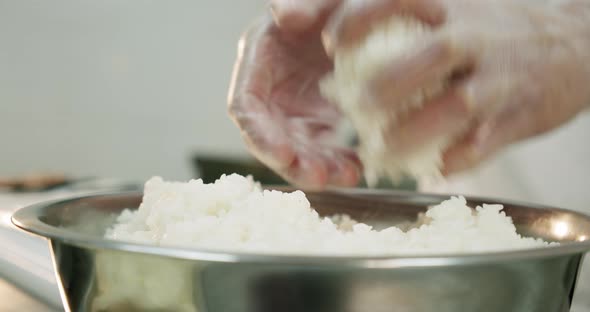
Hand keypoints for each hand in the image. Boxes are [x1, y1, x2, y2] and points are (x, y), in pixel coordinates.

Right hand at [227, 0, 361, 188]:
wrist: (359, 18)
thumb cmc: (334, 5)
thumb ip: (301, 1)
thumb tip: (281, 13)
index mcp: (260, 58)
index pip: (246, 106)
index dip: (260, 135)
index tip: (283, 155)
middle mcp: (271, 89)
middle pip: (269, 137)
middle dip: (291, 162)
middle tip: (320, 176)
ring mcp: (294, 108)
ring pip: (297, 150)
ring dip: (318, 168)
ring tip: (346, 176)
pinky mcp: (317, 120)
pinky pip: (323, 148)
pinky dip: (338, 161)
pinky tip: (358, 166)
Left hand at [324, 0, 589, 174]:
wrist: (574, 43)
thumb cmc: (494, 26)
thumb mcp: (456, 6)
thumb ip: (403, 18)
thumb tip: (331, 39)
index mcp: (452, 6)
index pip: (401, 0)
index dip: (361, 19)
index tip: (332, 44)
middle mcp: (477, 37)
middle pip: (434, 56)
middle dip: (388, 85)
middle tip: (354, 106)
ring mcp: (500, 78)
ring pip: (457, 107)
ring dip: (413, 133)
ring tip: (379, 151)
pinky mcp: (519, 116)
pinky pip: (484, 144)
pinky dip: (454, 160)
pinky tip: (431, 170)